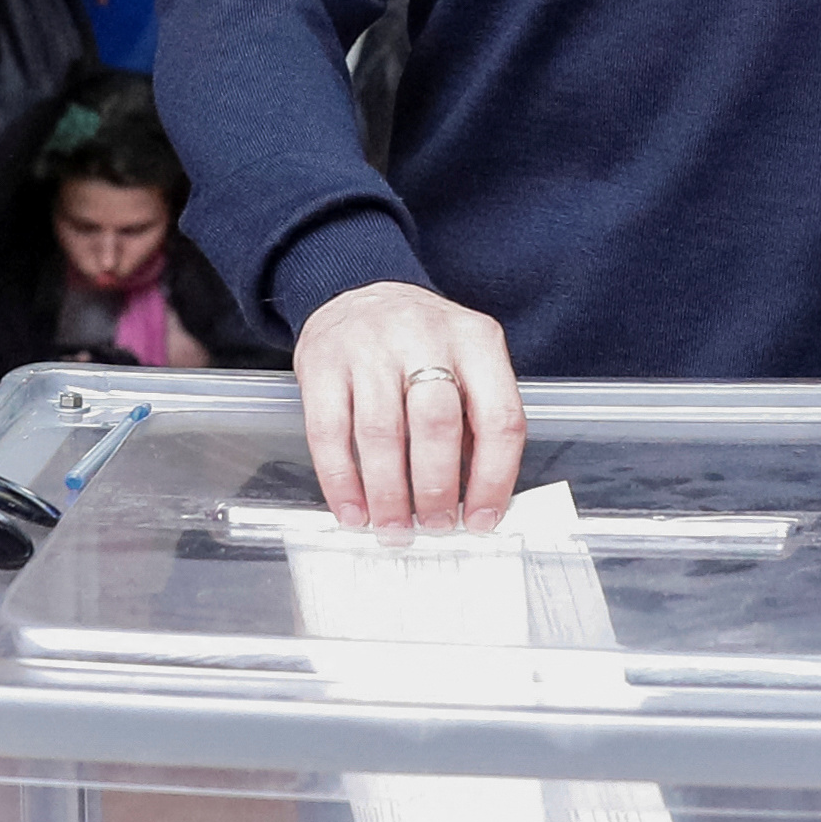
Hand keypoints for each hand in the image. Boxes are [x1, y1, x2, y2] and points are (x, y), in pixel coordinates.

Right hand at [291, 281, 526, 532]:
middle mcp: (424, 337)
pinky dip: (341, 482)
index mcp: (476, 340)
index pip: (498, 417)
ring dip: (389, 494)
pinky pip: (329, 433)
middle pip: (436, 425)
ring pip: (382, 434)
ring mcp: (369, 347)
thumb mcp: (466, 361)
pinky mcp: (322, 363)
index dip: (494, 478)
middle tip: (435, 526)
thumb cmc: (421, 344)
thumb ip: (475, 419)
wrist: (358, 293)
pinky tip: (352, 511)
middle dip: (436, 489)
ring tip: (394, 528)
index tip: (483, 519)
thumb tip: (477, 501)